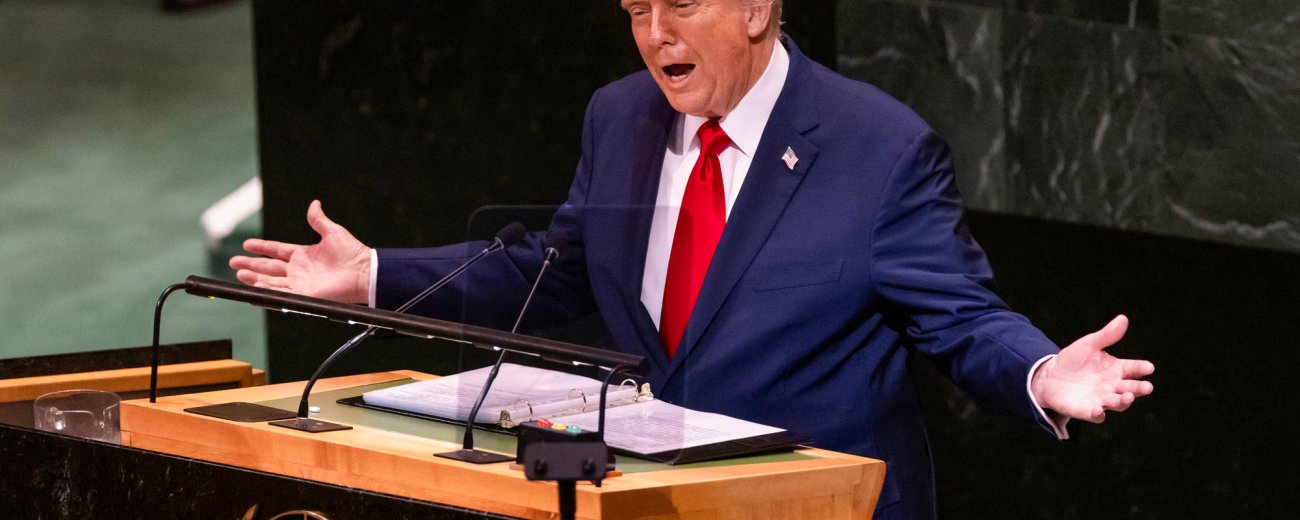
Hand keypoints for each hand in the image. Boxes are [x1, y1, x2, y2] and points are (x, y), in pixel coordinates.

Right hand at [229, 200, 371, 303]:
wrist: (363, 271)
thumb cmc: (352, 252)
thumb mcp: (332, 232)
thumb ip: (318, 220)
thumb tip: (314, 203)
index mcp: (303, 254)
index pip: (276, 251)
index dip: (261, 247)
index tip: (246, 244)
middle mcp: (299, 270)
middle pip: (269, 267)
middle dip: (250, 265)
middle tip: (233, 262)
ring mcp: (300, 283)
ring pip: (271, 281)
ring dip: (254, 278)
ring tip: (239, 273)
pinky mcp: (304, 295)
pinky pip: (281, 295)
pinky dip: (266, 293)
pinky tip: (254, 289)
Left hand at [1031, 315, 1154, 422]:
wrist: (1049, 376)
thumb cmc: (1073, 360)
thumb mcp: (1088, 344)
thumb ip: (1106, 335)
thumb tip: (1123, 318)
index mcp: (1117, 369)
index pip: (1134, 368)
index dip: (1141, 368)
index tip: (1149, 367)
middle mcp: (1113, 386)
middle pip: (1130, 388)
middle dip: (1139, 388)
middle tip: (1147, 387)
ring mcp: (1102, 399)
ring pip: (1118, 403)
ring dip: (1123, 401)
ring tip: (1127, 397)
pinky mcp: (1087, 410)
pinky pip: (1096, 415)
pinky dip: (1098, 413)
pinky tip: (1098, 409)